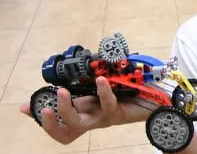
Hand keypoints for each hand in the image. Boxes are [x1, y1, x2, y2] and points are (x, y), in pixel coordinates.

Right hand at [20, 77, 149, 143]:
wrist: (156, 97)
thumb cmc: (129, 91)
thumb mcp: (102, 88)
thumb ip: (86, 87)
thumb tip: (66, 79)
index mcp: (87, 113)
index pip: (61, 124)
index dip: (44, 120)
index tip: (27, 108)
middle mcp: (94, 119)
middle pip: (66, 130)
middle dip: (51, 120)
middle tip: (45, 106)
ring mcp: (105, 118)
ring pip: (81, 122)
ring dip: (68, 108)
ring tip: (63, 91)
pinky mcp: (119, 113)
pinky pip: (108, 105)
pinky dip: (103, 92)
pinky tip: (100, 80)